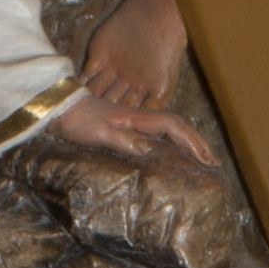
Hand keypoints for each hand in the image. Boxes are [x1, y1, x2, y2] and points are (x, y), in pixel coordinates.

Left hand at [44, 82, 209, 167]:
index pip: (172, 126)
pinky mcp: (123, 126)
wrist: (56, 107)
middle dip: (196, 141)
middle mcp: (138, 117)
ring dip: (186, 141)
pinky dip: (170, 142)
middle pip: (175, 125)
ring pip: (166, 129)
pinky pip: (155, 133)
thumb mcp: (98, 132)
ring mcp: (131, 121)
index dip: (191, 141)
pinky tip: (169, 153)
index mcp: (136, 117)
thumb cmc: (76, 120)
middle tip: (212, 160)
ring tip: (199, 157)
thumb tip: (149, 149)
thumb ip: (122, 139)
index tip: (207, 158)